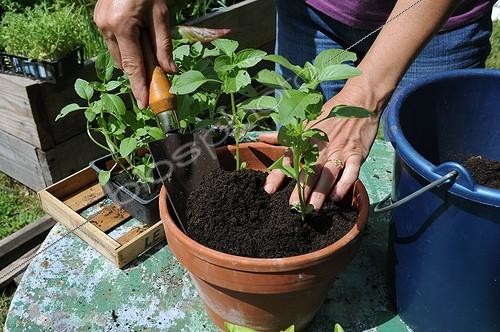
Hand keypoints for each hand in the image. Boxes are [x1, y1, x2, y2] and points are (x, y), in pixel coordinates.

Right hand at [94, 0, 175, 107]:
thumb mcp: (161, 15)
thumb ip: (163, 45)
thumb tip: (169, 70)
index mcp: (122, 26)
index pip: (132, 66)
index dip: (139, 87)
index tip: (143, 104)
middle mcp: (106, 26)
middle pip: (124, 63)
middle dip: (140, 73)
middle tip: (157, 79)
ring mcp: (100, 22)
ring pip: (118, 54)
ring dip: (134, 59)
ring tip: (149, 53)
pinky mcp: (99, 18)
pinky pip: (115, 43)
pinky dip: (127, 48)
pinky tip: (139, 41)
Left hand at [261, 81, 382, 209]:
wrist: (359, 102)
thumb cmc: (329, 115)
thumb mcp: (305, 123)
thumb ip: (283, 136)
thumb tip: (260, 137)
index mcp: (306, 141)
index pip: (289, 159)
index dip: (278, 175)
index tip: (269, 190)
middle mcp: (321, 148)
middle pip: (309, 171)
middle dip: (301, 189)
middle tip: (293, 206)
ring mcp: (339, 151)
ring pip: (328, 174)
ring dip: (321, 192)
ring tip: (313, 207)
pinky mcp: (357, 154)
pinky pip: (351, 171)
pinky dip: (344, 184)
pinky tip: (337, 197)